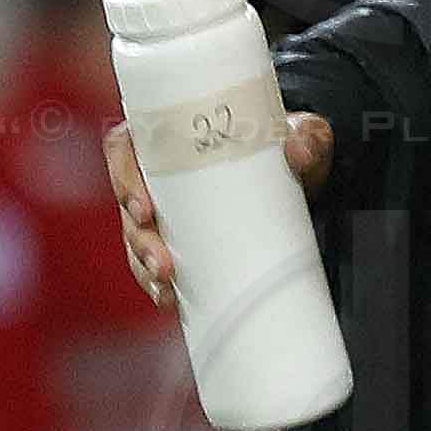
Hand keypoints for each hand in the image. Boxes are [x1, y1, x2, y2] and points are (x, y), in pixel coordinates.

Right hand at [112, 107, 330, 307]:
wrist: (301, 174)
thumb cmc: (285, 142)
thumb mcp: (301, 131)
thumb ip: (307, 136)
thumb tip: (299, 150)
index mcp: (172, 134)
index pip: (126, 149)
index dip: (123, 178)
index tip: (144, 209)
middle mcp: (160, 172)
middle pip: (129, 204)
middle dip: (139, 239)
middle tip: (162, 261)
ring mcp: (168, 208)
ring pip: (138, 238)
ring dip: (145, 266)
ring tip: (168, 285)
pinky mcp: (181, 237)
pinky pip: (157, 261)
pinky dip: (160, 283)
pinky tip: (170, 299)